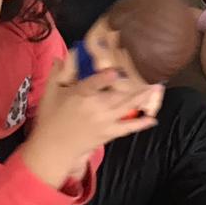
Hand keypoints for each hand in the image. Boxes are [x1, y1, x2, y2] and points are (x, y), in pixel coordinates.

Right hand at [21, 55, 158, 187]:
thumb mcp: (50, 93)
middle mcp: (95, 108)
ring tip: (155, 89)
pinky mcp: (108, 133)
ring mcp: (104, 121)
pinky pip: (127, 128)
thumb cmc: (50, 119)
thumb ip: (56, 73)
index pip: (93, 84)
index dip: (104, 78)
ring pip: (126, 107)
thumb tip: (61, 56)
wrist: (53, 148)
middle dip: (134, 85)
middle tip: (150, 75)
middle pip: (118, 95)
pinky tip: (152, 120)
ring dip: (142, 98)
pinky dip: (140, 124)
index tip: (115, 71)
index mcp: (80, 96)